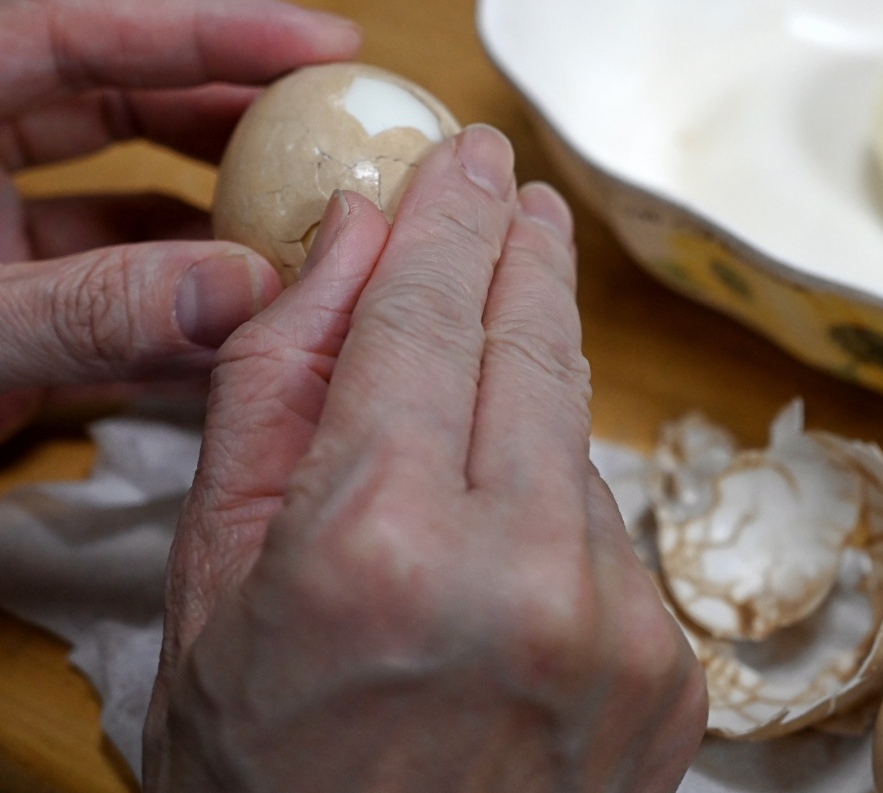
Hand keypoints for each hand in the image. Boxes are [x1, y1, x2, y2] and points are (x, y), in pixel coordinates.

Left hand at [0, 0, 360, 641]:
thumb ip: (81, 311)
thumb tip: (253, 283)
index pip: (65, 36)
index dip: (204, 30)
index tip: (321, 42)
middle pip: (107, 110)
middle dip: (226, 116)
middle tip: (342, 124)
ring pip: (115, 215)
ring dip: (211, 225)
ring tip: (316, 230)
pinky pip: (103, 313)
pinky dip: (176, 322)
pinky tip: (250, 329)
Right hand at [145, 126, 706, 791]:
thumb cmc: (260, 772)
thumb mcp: (212, 582)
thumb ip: (279, 389)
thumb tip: (347, 244)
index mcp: (380, 544)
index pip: (427, 316)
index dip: (445, 217)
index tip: (462, 151)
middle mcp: (524, 575)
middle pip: (534, 350)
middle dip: (519, 254)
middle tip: (511, 189)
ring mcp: (617, 630)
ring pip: (576, 440)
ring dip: (530, 385)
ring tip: (483, 366)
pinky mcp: (671, 674)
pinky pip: (606, 534)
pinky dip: (554, 504)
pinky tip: (501, 539)